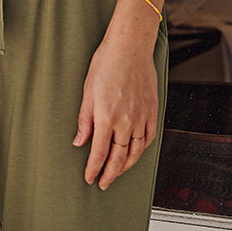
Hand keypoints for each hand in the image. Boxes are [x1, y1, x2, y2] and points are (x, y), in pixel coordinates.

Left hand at [73, 32, 158, 189]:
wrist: (130, 47)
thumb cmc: (106, 63)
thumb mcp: (87, 91)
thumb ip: (85, 120)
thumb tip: (79, 141)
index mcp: (106, 117)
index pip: (99, 153)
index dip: (94, 169)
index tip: (90, 178)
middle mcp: (126, 121)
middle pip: (119, 157)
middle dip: (110, 173)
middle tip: (104, 183)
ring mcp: (141, 116)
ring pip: (136, 151)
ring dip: (127, 165)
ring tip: (118, 172)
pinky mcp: (152, 110)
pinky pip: (149, 137)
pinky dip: (142, 149)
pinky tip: (136, 152)